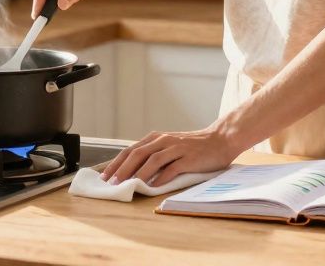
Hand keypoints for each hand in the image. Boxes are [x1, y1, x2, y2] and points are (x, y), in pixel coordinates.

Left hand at [99, 125, 241, 187]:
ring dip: (138, 173)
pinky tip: (153, 186)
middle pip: (137, 154)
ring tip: (128, 184)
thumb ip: (154, 155)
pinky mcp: (188, 158)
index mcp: (156, 138)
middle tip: (112, 182)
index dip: (116, 163)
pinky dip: (161, 177)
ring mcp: (176, 148)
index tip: (105, 176)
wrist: (220, 139)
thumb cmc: (193, 146)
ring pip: (152, 160)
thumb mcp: (169, 146)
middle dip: (122, 169)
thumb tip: (133, 172)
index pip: (130, 150)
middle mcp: (163, 140)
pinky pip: (172, 168)